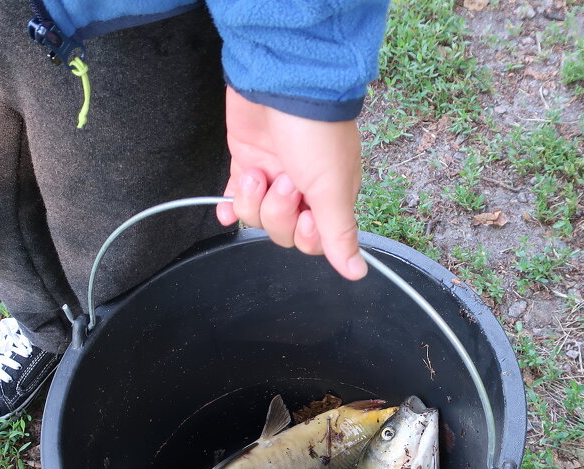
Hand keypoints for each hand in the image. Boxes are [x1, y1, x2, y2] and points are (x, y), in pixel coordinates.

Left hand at [216, 87, 366, 279]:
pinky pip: (236, 199)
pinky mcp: (248, 162)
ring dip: (253, 201)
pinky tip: (227, 207)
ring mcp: (274, 176)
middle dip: (277, 213)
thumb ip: (339, 233)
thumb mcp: (332, 187)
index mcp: (332, 195)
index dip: (304, 235)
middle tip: (282, 183)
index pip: (316, 240)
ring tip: (258, 172)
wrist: (282, 81)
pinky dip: (230, 205)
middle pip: (284, 232)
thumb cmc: (315, 129)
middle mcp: (304, 189)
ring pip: (258, 217)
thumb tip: (356, 272)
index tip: (304, 213)